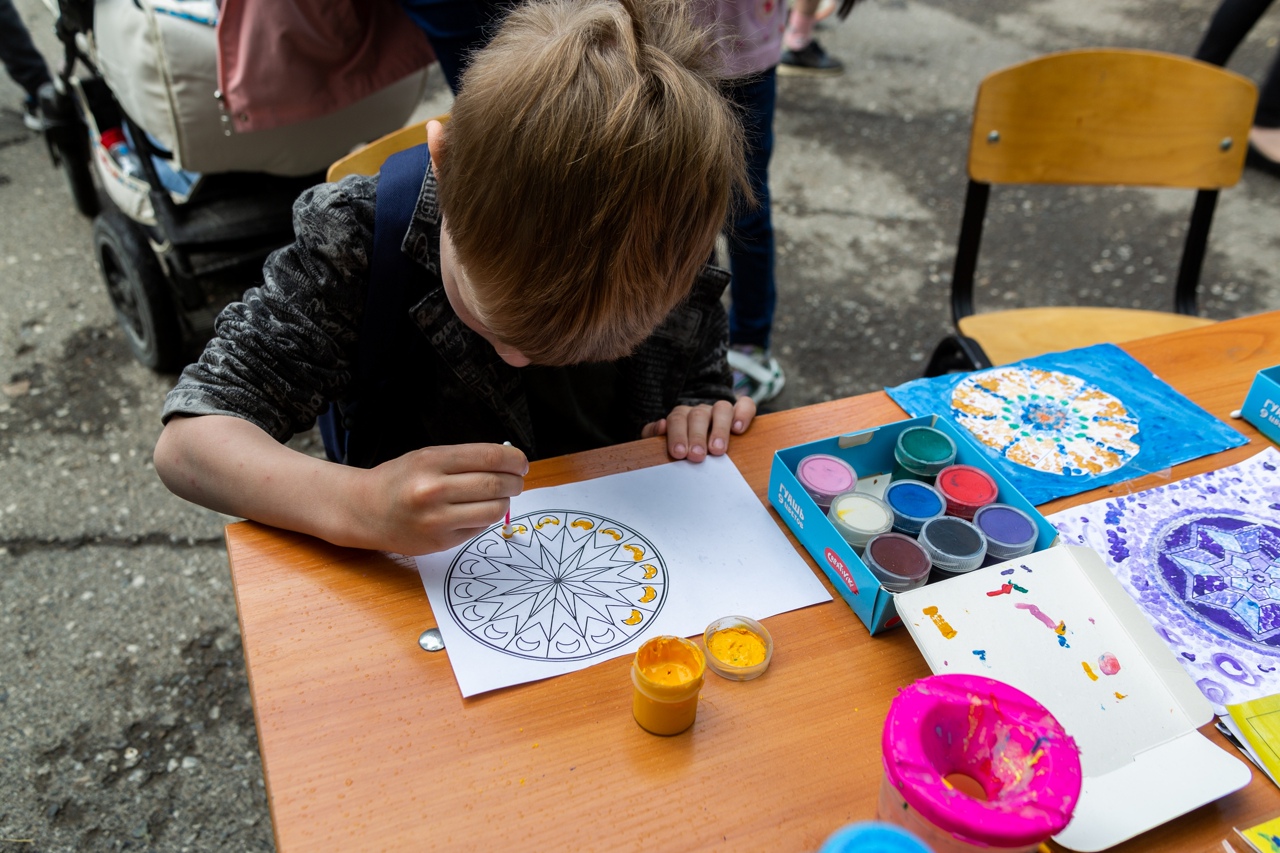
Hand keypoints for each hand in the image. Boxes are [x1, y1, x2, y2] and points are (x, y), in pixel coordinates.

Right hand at [354, 442, 528, 553]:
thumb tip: (507, 464)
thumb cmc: (398, 480)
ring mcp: (437, 519)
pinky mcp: (440, 541)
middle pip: (496, 485)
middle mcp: (433, 490)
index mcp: (432, 461)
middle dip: (515, 482)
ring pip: (493, 510)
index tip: (521, 463)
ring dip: (504, 502)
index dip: (514, 460)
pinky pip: (479, 528)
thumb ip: (465, 459)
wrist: (364, 509)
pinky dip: (485, 519)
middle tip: (516, 481)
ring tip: (498, 497)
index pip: (490, 458)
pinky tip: (474, 512)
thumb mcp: (426, 457)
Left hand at [640, 398, 755, 461]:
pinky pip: (745, 405)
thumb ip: (653, 434)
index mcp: (681, 416)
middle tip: (696, 456)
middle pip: (698, 416)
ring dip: (719, 429)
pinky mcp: (740, 413)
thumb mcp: (663, 442)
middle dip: (697, 436)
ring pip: (722, 408)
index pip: (677, 419)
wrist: (699, 440)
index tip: (679, 453)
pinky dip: (743, 414)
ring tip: (718, 450)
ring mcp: (720, 411)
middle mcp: (700, 411)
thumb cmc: (682, 447)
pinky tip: (738, 429)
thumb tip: (660, 426)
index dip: (677, 435)